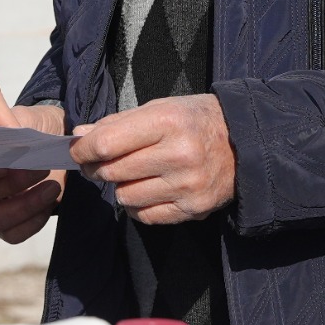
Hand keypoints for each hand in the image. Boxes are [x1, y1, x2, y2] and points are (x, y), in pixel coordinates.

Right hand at [0, 83, 68, 243]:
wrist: (56, 145)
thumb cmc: (32, 131)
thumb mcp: (22, 119)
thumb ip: (8, 124)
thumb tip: (5, 134)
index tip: (3, 164)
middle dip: (12, 183)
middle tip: (41, 168)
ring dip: (25, 205)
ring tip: (52, 187)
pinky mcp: (8, 226)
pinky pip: (12, 234)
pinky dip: (33, 221)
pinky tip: (50, 202)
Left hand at [71, 93, 235, 224]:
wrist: (246, 142)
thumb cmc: (197, 120)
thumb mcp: (161, 108)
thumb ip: (118, 123)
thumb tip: (79, 137)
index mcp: (168, 122)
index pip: (107, 143)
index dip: (83, 149)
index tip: (78, 150)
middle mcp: (179, 154)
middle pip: (113, 171)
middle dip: (99, 167)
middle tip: (100, 162)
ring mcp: (187, 185)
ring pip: (125, 197)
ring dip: (121, 187)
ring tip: (133, 174)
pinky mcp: (194, 208)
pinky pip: (145, 216)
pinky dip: (138, 205)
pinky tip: (147, 190)